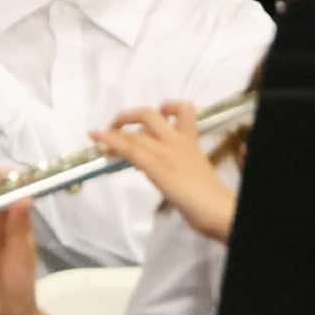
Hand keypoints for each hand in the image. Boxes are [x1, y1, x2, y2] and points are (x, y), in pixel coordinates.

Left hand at [92, 102, 236, 242]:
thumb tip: (154, 166)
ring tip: (100, 139)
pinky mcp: (156, 166)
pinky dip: (109, 141)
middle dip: (128, 115)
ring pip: (135, 133)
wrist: (218, 208)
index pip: (183, 111)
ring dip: (113, 134)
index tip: (158, 111)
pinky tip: (96, 137)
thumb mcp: (194, 169)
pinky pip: (129, 148)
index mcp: (191, 141)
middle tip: (117, 124)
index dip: (168, 106)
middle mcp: (177, 142)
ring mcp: (166, 152)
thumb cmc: (208, 195)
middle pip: (149, 115)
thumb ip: (176, 161)